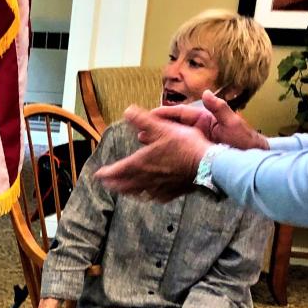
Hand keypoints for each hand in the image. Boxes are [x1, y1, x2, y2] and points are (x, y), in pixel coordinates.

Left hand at [93, 106, 212, 200]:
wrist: (209, 165)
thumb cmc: (184, 146)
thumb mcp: (162, 128)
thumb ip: (142, 120)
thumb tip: (126, 110)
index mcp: (141, 163)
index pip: (118, 170)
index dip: (106, 173)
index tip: (98, 175)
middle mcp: (147, 178)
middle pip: (125, 185)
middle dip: (114, 184)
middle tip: (106, 184)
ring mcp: (160, 188)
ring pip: (138, 192)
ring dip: (128, 191)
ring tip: (123, 190)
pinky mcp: (172, 192)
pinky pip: (156, 197)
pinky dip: (148, 196)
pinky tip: (150, 195)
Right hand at [150, 90, 268, 150]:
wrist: (254, 162)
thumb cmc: (246, 142)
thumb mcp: (233, 124)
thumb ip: (220, 108)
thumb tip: (207, 93)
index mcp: (205, 119)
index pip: (180, 113)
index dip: (164, 113)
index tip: (149, 114)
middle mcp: (199, 128)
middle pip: (173, 125)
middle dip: (157, 126)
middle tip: (139, 129)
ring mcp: (198, 141)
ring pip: (173, 138)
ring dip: (159, 138)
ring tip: (142, 140)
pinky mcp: (198, 152)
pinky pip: (179, 150)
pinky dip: (167, 150)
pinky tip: (156, 154)